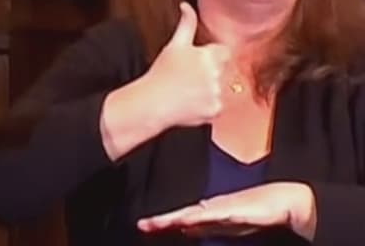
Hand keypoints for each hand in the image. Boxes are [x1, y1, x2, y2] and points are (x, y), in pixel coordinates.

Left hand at [138, 182, 316, 240]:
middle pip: (182, 217)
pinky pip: (211, 216)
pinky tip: (185, 220)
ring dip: (172, 220)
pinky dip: (197, 218)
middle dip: (162, 222)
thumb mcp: (232, 223)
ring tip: (154, 224)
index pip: (183, 218)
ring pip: (191, 216)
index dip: (165, 222)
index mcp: (211, 213)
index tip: (147, 225)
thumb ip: (212, 224)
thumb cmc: (262, 210)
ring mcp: (222, 209)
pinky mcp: (233, 211)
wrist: (286, 201)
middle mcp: (213, 210)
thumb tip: (188, 229)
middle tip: (143, 225)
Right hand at [139, 2, 231, 129]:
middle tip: (188, 79)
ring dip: (208, 91)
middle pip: (222, 71)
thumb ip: (186, 24)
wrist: (152, 102)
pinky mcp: (216, 110)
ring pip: (219, 89)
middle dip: (209, 74)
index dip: (213, 57)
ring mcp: (216, 92)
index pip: (224, 52)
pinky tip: (190, 103)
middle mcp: (215, 73)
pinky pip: (217, 106)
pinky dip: (206, 107)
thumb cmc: (161, 73)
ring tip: (187, 92)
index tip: (199, 63)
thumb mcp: (174, 45)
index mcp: (207, 56)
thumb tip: (186, 5)